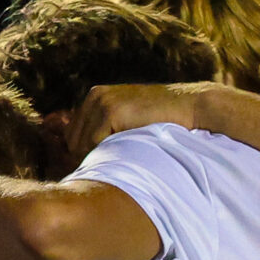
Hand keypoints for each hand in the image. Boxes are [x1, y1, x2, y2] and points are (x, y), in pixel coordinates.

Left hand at [64, 81, 211, 158]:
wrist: (188, 107)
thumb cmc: (160, 122)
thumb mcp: (127, 120)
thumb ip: (104, 131)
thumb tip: (77, 157)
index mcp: (95, 96)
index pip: (71, 136)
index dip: (84, 154)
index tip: (105, 164)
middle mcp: (94, 95)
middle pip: (72, 142)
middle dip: (88, 157)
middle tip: (113, 164)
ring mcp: (101, 101)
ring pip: (81, 145)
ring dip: (99, 156)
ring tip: (122, 158)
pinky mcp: (111, 110)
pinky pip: (94, 144)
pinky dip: (108, 153)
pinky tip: (126, 152)